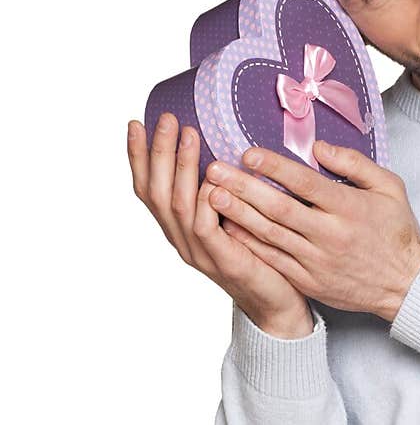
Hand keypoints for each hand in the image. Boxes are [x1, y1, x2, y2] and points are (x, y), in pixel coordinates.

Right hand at [128, 112, 314, 336]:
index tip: (136, 123)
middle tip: (166, 119)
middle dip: (158, 152)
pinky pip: (205, 227)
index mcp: (180, 230)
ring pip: (178, 205)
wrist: (279, 305)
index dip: (139, 158)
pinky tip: (212, 178)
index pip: (148, 190)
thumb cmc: (261, 256)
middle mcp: (182, 241)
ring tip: (189, 134)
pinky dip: (205, 201)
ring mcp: (200, 253)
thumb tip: (222, 148)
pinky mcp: (224, 262)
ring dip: (181, 167)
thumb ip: (221, 192)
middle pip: (156, 193)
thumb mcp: (234, 217)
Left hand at [199, 138, 419, 321]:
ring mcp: (316, 261)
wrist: (405, 285)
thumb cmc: (397, 231)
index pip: (304, 183)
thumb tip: (318, 147)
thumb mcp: (390, 187)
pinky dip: (248, 245)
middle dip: (242, 188)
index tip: (248, 153)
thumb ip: (354, 163)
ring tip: (211, 195)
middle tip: (214, 170)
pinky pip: (272, 260)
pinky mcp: (308, 281)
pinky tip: (227, 230)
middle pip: (278, 208)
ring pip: (270, 235)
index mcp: (348, 209)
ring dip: (238, 214)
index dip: (274, 167)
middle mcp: (329, 235)